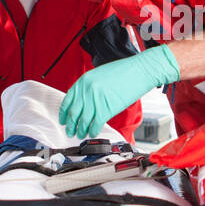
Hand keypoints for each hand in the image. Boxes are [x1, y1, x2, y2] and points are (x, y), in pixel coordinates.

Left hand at [60, 45, 179, 139]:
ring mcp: (96, 100)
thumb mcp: (99, 75)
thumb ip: (89, 88)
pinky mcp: (106, 109)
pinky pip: (95, 124)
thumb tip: (83, 102)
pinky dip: (92, 131)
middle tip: (70, 131)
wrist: (140, 71)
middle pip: (74, 113)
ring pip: (83, 120)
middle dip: (71, 125)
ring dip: (81, 130)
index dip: (64, 114)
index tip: (64, 120)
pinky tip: (92, 133)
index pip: (67, 101)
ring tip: (81, 134)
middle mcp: (87, 90)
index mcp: (84, 81)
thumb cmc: (124, 72)